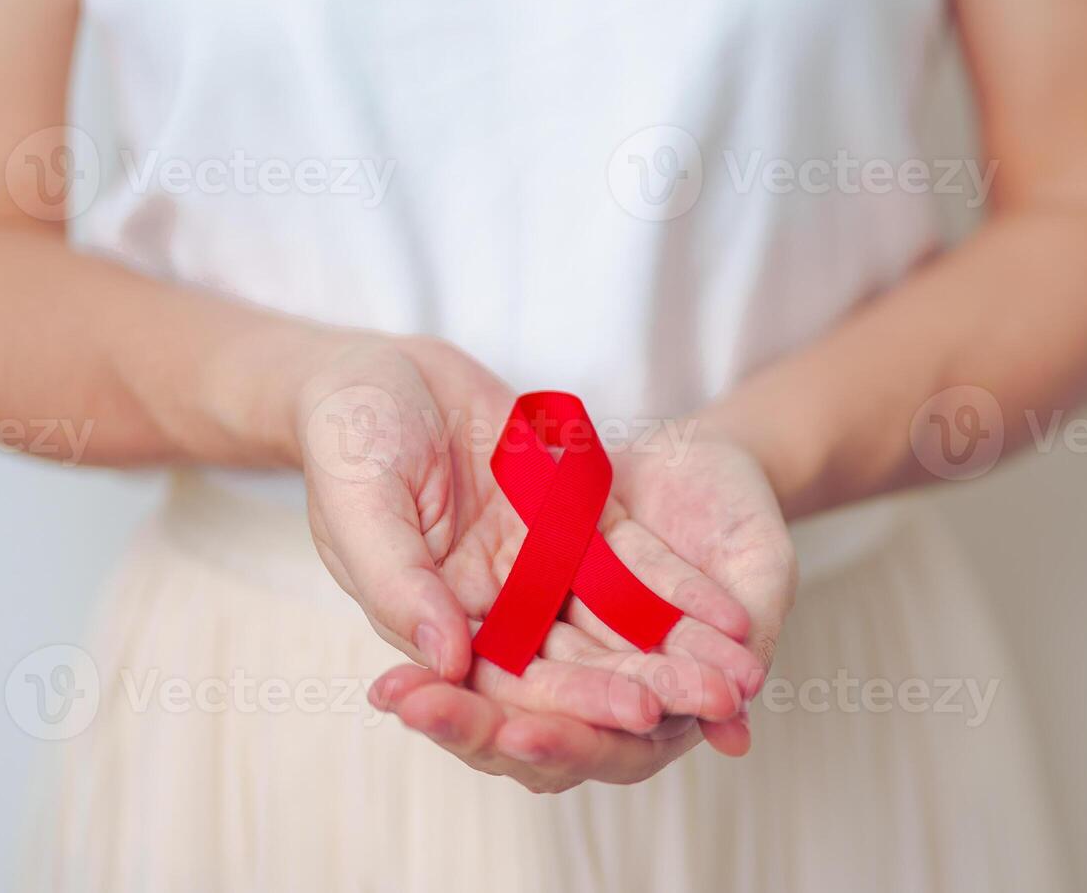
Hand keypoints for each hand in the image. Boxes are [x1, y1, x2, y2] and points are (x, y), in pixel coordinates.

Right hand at [293, 335, 764, 788]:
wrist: (380, 368)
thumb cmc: (348, 435)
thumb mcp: (358, 501)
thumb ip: (396, 581)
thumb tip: (445, 660)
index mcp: (435, 625)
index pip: (505, 687)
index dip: (570, 705)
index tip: (634, 717)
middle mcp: (495, 612)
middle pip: (575, 668)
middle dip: (643, 689)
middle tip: (711, 706)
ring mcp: (540, 571)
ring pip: (615, 628)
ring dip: (676, 654)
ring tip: (738, 678)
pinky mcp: (575, 527)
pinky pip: (635, 568)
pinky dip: (681, 594)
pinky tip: (733, 616)